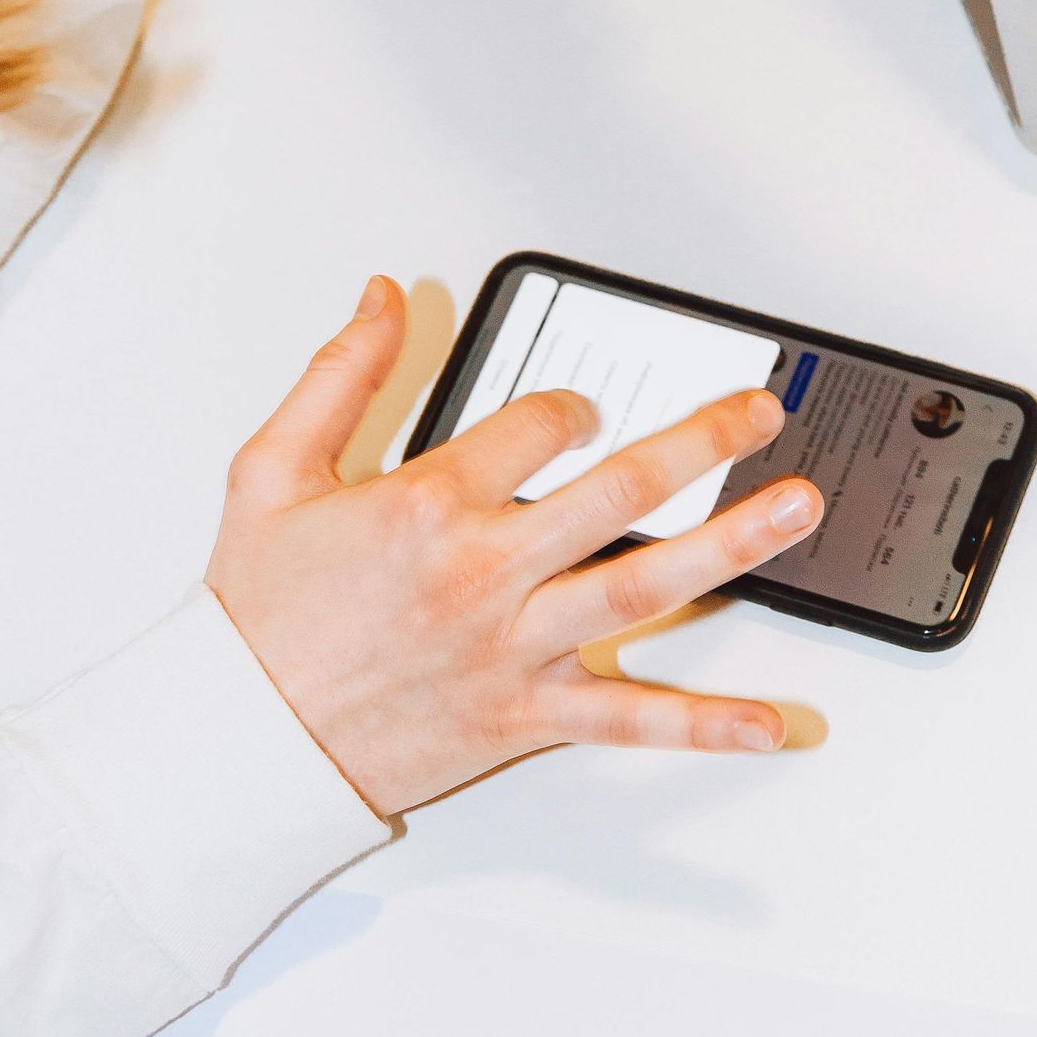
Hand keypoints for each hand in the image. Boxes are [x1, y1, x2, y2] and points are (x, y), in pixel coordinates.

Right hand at [207, 279, 822, 815]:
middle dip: (701, 443)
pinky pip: (627, 719)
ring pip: (644, 589)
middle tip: (762, 412)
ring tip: (798, 509)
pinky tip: (770, 722)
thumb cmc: (255, 617)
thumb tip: (384, 297)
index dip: (571, 409)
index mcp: (430, 504)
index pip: (537, 426)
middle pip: (618, 491)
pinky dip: (704, 724)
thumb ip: (338, 374)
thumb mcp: (271, 470)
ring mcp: (515, 646)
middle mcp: (485, 571)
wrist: (238, 739)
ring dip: (732, 547)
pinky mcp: (526, 714)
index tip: (584, 412)